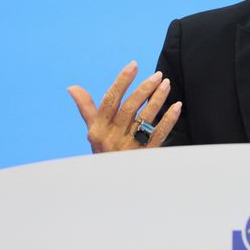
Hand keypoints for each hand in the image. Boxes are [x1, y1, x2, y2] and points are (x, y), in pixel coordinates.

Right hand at [67, 61, 182, 152]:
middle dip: (144, 89)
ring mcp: (129, 148)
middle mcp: (112, 138)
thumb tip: (72, 87)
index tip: (134, 65)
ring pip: (146, 119)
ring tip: (166, 84)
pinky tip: (176, 106)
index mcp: (98, 129)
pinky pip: (159, 134)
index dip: (122, 81)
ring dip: (157, 99)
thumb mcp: (92, 132)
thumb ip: (86, 108)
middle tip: (158, 75)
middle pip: (130, 108)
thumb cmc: (103, 152)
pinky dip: (169, 120)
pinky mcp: (145, 155)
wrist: (111, 184)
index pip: (110, 100)